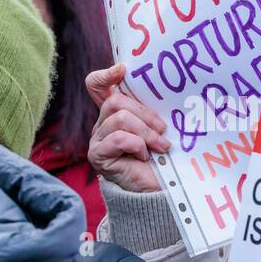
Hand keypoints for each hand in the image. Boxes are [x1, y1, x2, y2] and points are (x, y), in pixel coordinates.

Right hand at [85, 63, 171, 192]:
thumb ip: (152, 109)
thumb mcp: (158, 127)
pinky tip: (145, 157)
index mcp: (115, 112)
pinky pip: (118, 138)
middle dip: (145, 114)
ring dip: (146, 132)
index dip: (106, 75)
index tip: (123, 70)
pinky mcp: (98, 155)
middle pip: (115, 101)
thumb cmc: (162, 158)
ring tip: (161, 146)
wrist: (159, 191)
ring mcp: (98, 139)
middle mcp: (102, 123)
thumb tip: (164, 87)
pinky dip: (137, 145)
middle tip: (163, 130)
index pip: (96, 85)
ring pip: (120, 118)